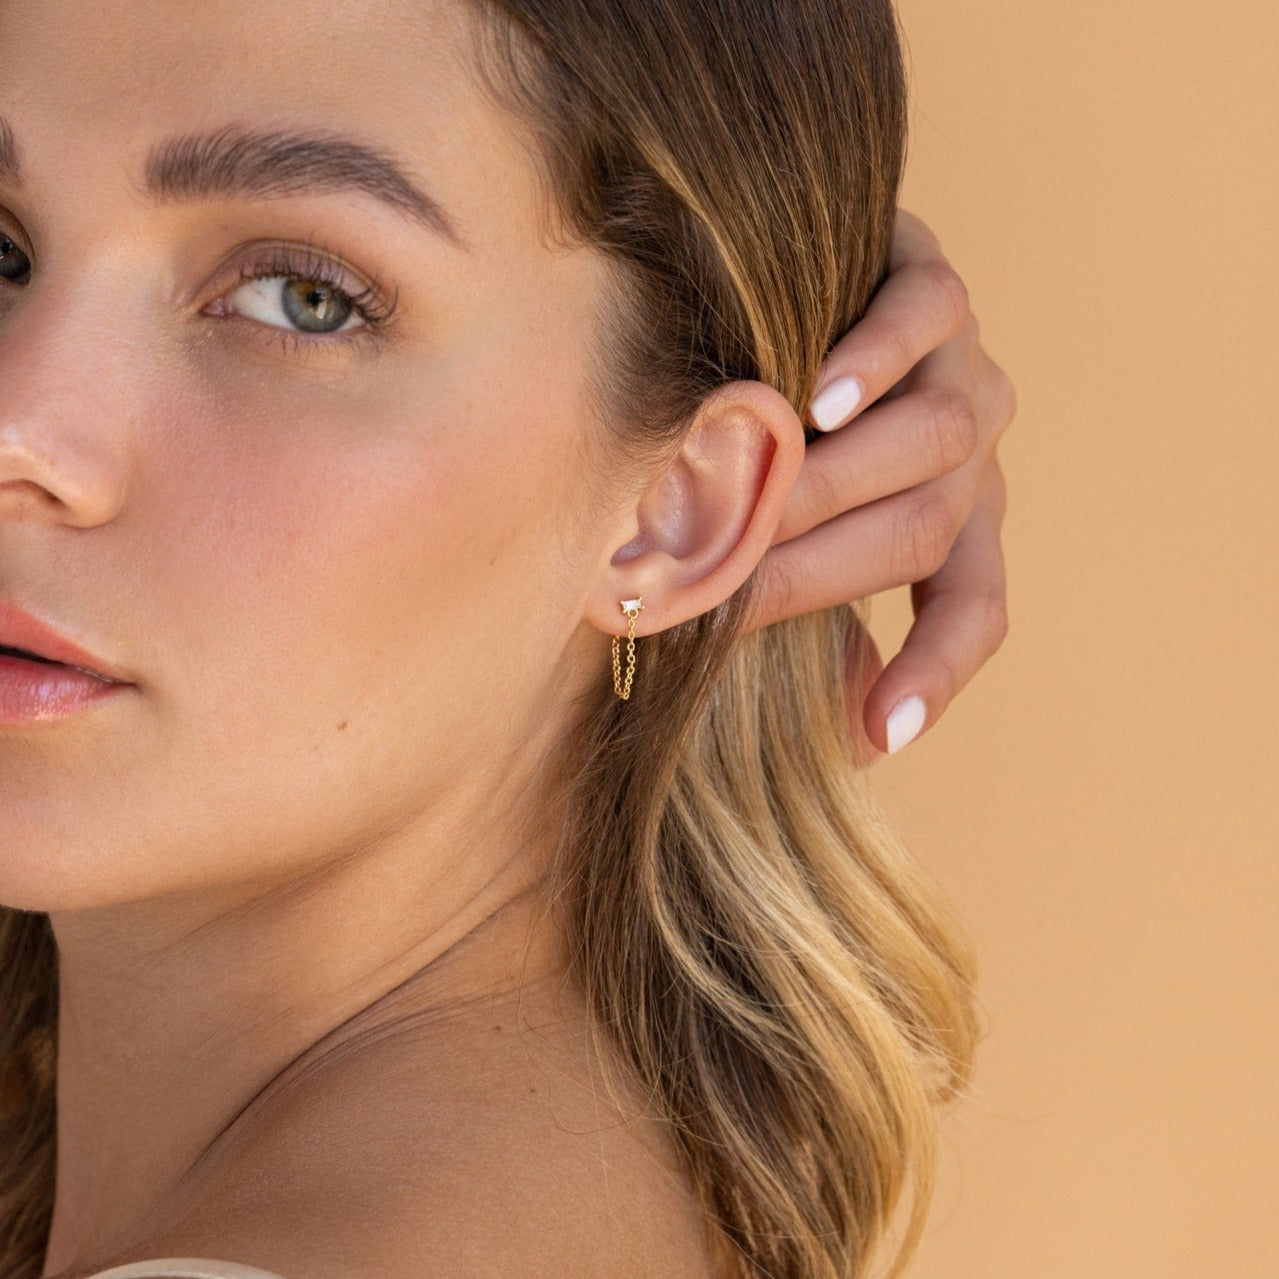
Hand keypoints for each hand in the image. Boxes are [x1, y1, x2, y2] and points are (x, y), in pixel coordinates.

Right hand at [749, 209, 1016, 764]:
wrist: (770, 285)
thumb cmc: (778, 432)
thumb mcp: (796, 528)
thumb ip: (809, 601)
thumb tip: (838, 735)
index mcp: (956, 521)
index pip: (973, 609)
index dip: (932, 671)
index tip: (877, 734)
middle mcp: (974, 451)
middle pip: (927, 528)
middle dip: (820, 567)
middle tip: (722, 585)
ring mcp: (964, 364)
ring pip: (941, 438)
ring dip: (842, 478)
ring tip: (759, 498)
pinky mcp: (933, 277)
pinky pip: (928, 320)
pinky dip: (875, 365)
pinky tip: (815, 400)